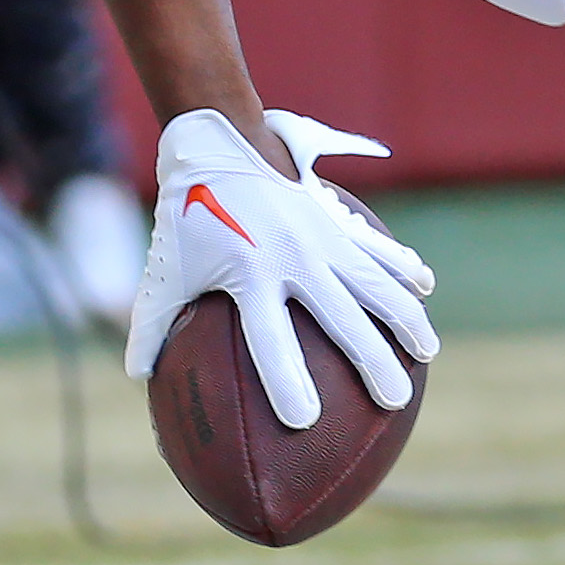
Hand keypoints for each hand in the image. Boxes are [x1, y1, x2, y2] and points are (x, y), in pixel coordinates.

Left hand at [125, 108, 440, 425]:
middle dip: (372, 360)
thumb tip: (138, 378)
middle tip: (393, 400)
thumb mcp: (163, 271)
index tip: (304, 422)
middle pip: (342, 318)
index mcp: (248, 275)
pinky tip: (424, 288)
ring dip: (405, 318)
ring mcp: (321, 235)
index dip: (286, 380)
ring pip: (375, 283)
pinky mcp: (335, 218)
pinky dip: (402, 267)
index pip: (270, 339)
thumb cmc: (186, 217)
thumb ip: (151, 325)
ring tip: (426, 353)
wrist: (217, 142)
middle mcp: (291, 257)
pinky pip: (377, 247)